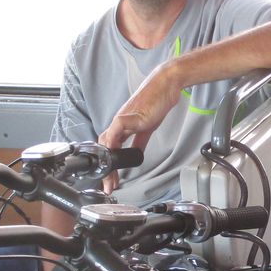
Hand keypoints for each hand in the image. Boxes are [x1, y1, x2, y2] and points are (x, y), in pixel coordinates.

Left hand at [96, 65, 180, 192]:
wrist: (165, 85)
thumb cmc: (157, 102)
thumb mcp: (147, 127)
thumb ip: (139, 141)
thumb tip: (136, 154)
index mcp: (122, 127)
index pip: (109, 149)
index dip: (109, 166)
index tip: (112, 180)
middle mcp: (118, 124)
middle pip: (104, 149)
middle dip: (105, 170)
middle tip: (109, 185)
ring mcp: (122, 120)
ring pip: (107, 143)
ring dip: (108, 163)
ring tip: (111, 178)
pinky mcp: (129, 116)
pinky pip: (116, 131)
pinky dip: (112, 144)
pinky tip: (113, 157)